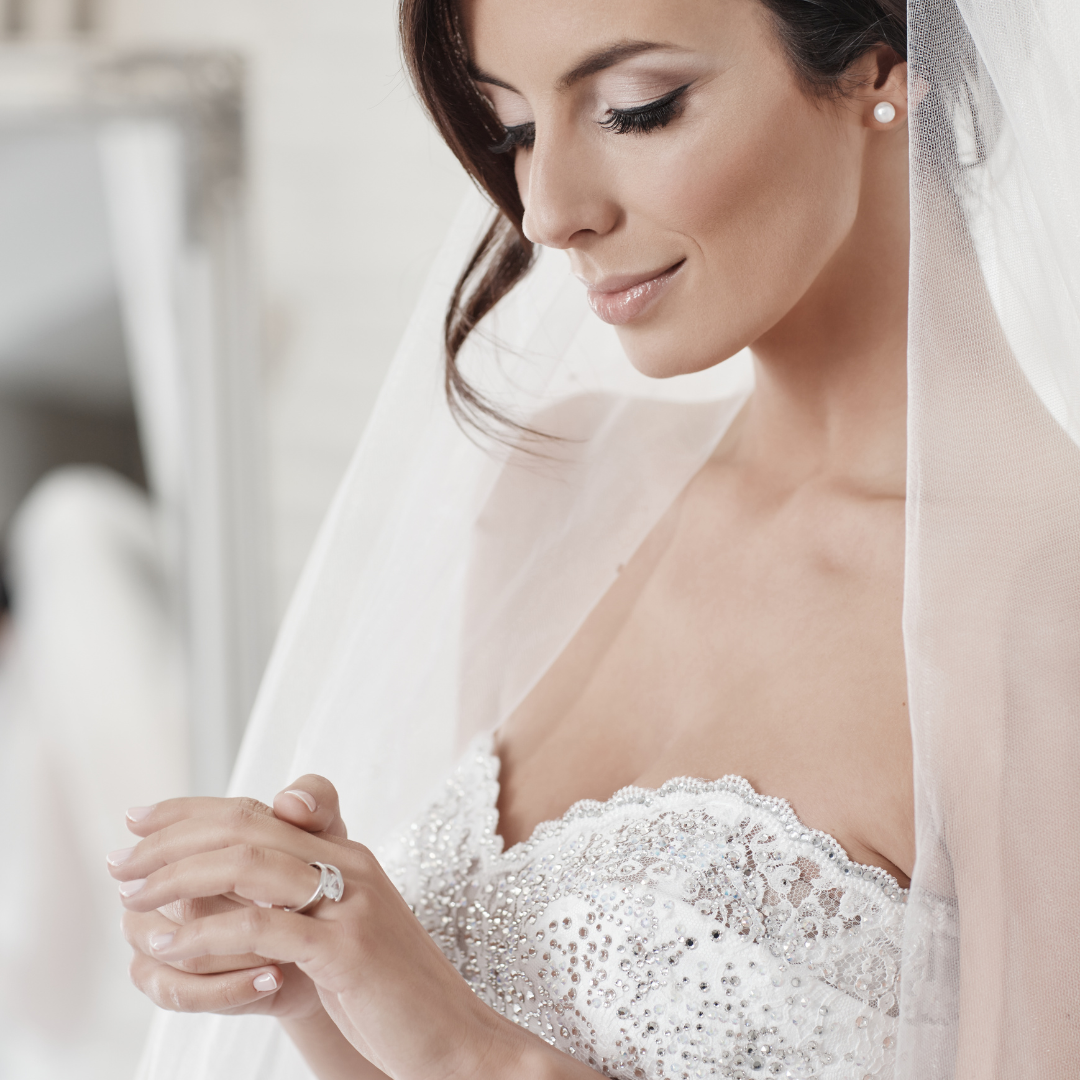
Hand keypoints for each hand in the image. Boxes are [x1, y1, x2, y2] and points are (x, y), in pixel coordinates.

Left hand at [108, 780, 533, 1079]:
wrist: (456, 1036)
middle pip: (247, 827)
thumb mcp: (347, 933)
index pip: (259, 810)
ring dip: (179, 877)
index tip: (141, 819)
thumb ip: (304, 899)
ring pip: (249, 863)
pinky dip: (209, 934)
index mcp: (348, 855)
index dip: (194, 809)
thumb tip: (239, 893)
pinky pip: (264, 926)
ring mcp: (351, 903)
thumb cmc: (393, 992)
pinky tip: (171, 947)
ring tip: (131, 896)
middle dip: (172, 839)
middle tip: (119, 860)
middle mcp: (351, 864)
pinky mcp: (347, 949)